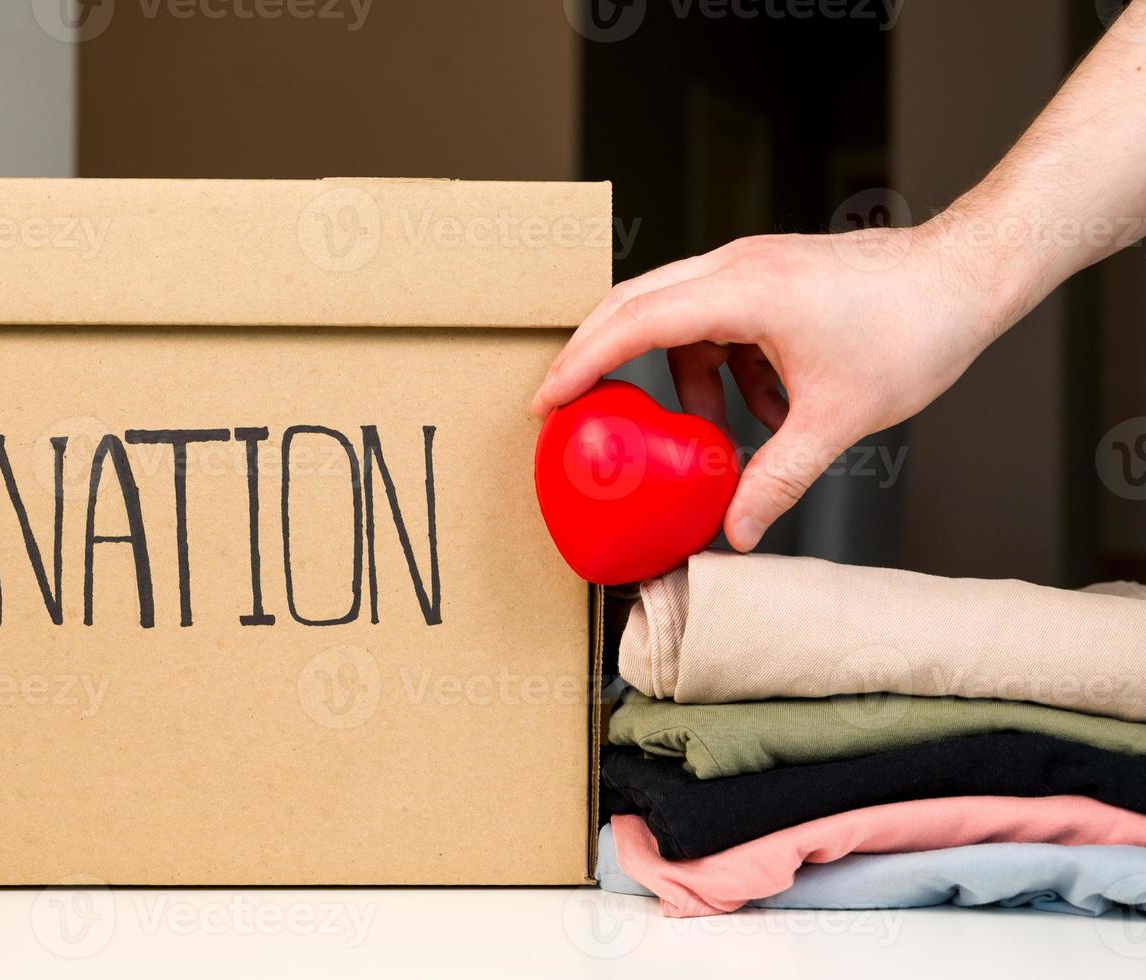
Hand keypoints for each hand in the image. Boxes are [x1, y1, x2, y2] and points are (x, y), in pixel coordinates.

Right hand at [530, 221, 1024, 551]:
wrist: (971, 273)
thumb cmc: (914, 326)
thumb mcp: (837, 420)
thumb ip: (776, 479)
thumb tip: (734, 531)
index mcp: (740, 291)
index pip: (633, 324)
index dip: (581, 364)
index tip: (547, 402)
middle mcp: (735, 267)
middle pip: (635, 306)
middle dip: (600, 359)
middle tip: (572, 409)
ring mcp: (752, 266)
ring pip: (679, 316)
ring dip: (684, 376)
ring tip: (712, 432)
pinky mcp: (771, 277)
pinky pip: (720, 322)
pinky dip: (726, 368)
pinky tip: (768, 410)